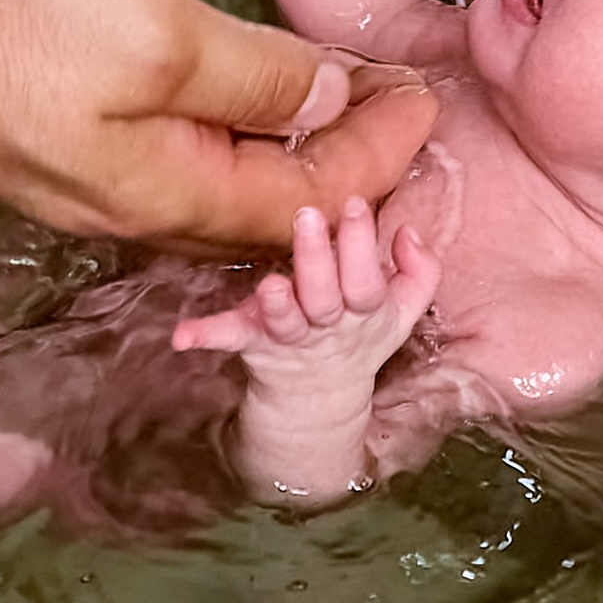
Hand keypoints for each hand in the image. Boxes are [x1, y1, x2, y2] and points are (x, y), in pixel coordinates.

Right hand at [0, 0, 436, 252]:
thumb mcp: (162, 29)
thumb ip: (255, 75)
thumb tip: (331, 99)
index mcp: (158, 196)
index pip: (304, 205)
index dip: (376, 159)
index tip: (426, 102)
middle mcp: (119, 207)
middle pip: (257, 207)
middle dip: (339, 164)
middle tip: (397, 105)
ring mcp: (73, 175)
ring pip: (207, 178)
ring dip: (278, 140)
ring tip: (334, 87)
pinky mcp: (41, 132)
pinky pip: (159, 150)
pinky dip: (220, 122)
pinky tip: (234, 83)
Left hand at [172, 197, 441, 497]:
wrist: (319, 400)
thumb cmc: (358, 332)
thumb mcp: (400, 311)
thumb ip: (421, 271)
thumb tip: (407, 233)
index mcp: (363, 313)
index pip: (366, 282)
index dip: (361, 246)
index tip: (353, 203)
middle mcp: (325, 325)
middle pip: (326, 298)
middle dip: (318, 259)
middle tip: (307, 215)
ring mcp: (286, 336)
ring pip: (285, 321)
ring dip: (277, 304)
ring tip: (270, 284)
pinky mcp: (252, 342)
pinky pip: (228, 337)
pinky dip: (206, 334)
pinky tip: (182, 334)